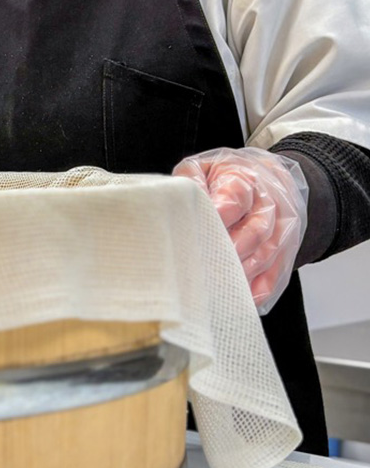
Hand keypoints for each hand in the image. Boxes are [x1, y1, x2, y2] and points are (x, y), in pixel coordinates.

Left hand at [174, 147, 308, 314]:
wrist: (265, 177)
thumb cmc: (224, 177)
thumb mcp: (203, 168)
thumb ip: (190, 180)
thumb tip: (179, 198)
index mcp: (243, 177)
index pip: (236, 195)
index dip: (221, 214)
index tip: (204, 229)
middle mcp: (268, 202)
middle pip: (256, 229)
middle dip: (232, 250)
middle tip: (206, 266)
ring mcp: (282, 227)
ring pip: (268, 252)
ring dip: (245, 272)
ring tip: (218, 287)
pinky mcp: (287, 248)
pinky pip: (279, 270)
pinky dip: (263, 288)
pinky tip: (246, 300)